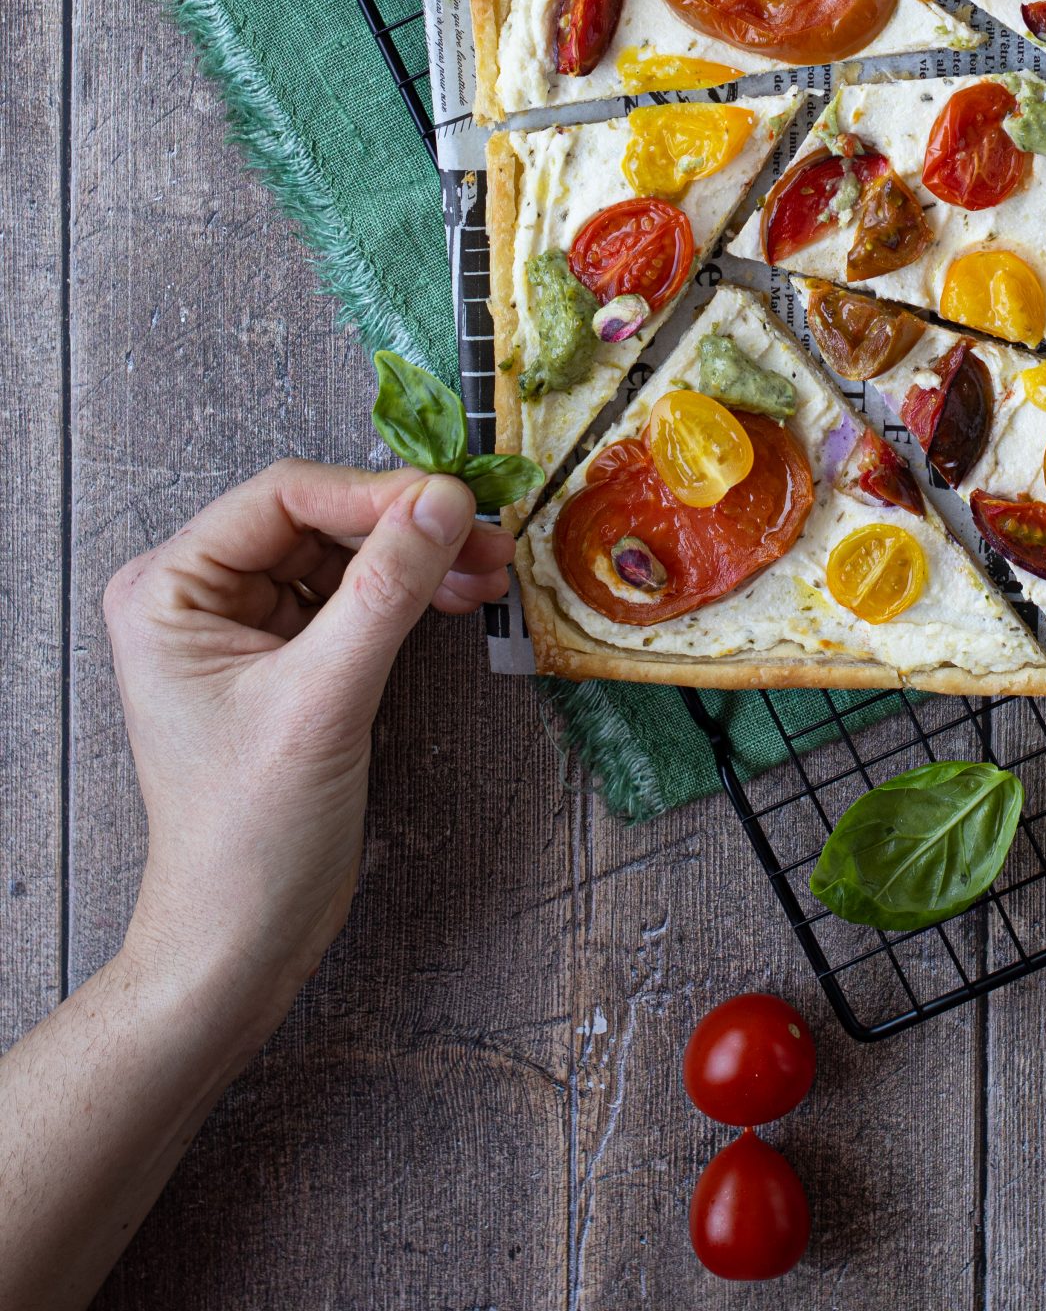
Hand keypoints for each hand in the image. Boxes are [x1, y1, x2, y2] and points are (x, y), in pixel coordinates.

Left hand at [103, 461, 513, 1045]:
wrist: (242, 939)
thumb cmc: (248, 836)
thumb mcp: (323, 700)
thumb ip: (385, 591)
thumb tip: (444, 502)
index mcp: (169, 590)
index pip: (282, 499)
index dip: (374, 494)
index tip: (454, 501)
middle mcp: (198, 595)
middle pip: (320, 519)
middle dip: (407, 525)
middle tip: (486, 535)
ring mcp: (243, 625)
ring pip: (347, 553)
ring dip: (419, 557)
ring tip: (489, 569)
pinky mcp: (287, 656)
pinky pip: (356, 596)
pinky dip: (410, 592)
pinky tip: (461, 596)